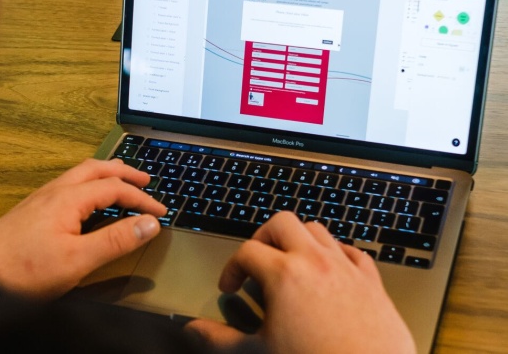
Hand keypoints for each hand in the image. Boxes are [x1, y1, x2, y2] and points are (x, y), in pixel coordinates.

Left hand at [0, 158, 165, 297]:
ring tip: (120, 181)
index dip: (141, 198)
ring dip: (105, 174)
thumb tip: (148, 224)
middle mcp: (54, 192)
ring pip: (80, 174)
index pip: (114, 188)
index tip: (159, 211)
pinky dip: (88, 184)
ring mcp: (41, 198)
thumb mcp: (78, 260)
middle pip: (96, 169)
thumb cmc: (22, 269)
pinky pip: (68, 185)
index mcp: (68, 199)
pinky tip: (87, 199)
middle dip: (124, 173)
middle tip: (145, 179)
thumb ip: (116, 240)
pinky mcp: (33, 209)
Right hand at [186, 212, 415, 353]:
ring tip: (289, 265)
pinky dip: (334, 254)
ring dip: (298, 241)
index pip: (246, 251)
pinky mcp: (371, 280)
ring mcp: (346, 267)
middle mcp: (315, 261)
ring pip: (317, 230)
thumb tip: (193, 330)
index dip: (231, 268)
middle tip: (258, 263)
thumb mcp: (258, 352)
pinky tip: (328, 274)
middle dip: (264, 238)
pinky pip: (350, 250)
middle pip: (282, 223)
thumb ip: (220, 339)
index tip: (230, 287)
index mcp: (284, 275)